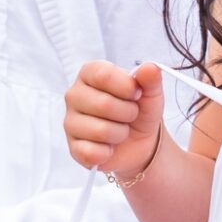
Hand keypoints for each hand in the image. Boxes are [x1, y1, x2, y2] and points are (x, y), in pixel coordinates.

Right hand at [64, 60, 164, 174]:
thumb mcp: (150, 93)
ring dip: (121, 134)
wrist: (140, 141)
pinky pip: (92, 153)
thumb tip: (150, 68)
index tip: (136, 94)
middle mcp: (74, 95)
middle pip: (103, 104)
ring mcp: (70, 122)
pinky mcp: (73, 148)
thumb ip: (151, 78)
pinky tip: (110, 147)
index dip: (127, 87)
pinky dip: (109, 153)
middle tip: (130, 115)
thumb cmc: (140, 110)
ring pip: (100, 131)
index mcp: (89, 74)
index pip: (103, 75)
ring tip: (120, 130)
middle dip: (127, 113)